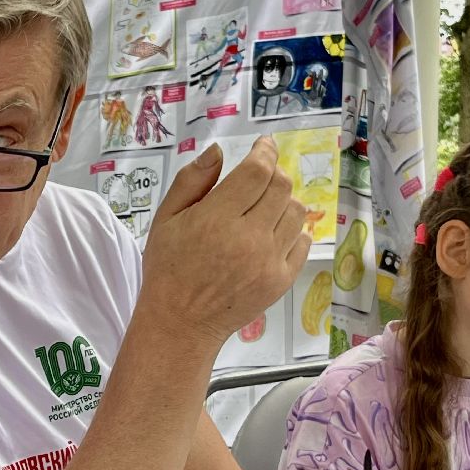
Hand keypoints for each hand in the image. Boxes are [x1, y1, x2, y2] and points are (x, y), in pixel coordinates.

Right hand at [139, 139, 310, 349]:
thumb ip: (191, 181)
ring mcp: (269, 261)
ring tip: (264, 207)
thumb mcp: (166, 219)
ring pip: (296, 212)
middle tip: (261, 176)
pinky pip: (303, 242)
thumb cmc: (168, 269)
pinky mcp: (281, 280)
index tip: (265, 145)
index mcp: (216, 219)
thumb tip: (217, 151)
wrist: (181, 323)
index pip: (257, 171)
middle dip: (274, 173)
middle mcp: (248, 238)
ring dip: (284, 201)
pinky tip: (272, 233)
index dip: (265, 152)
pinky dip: (293, 230)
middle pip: (281, 187)